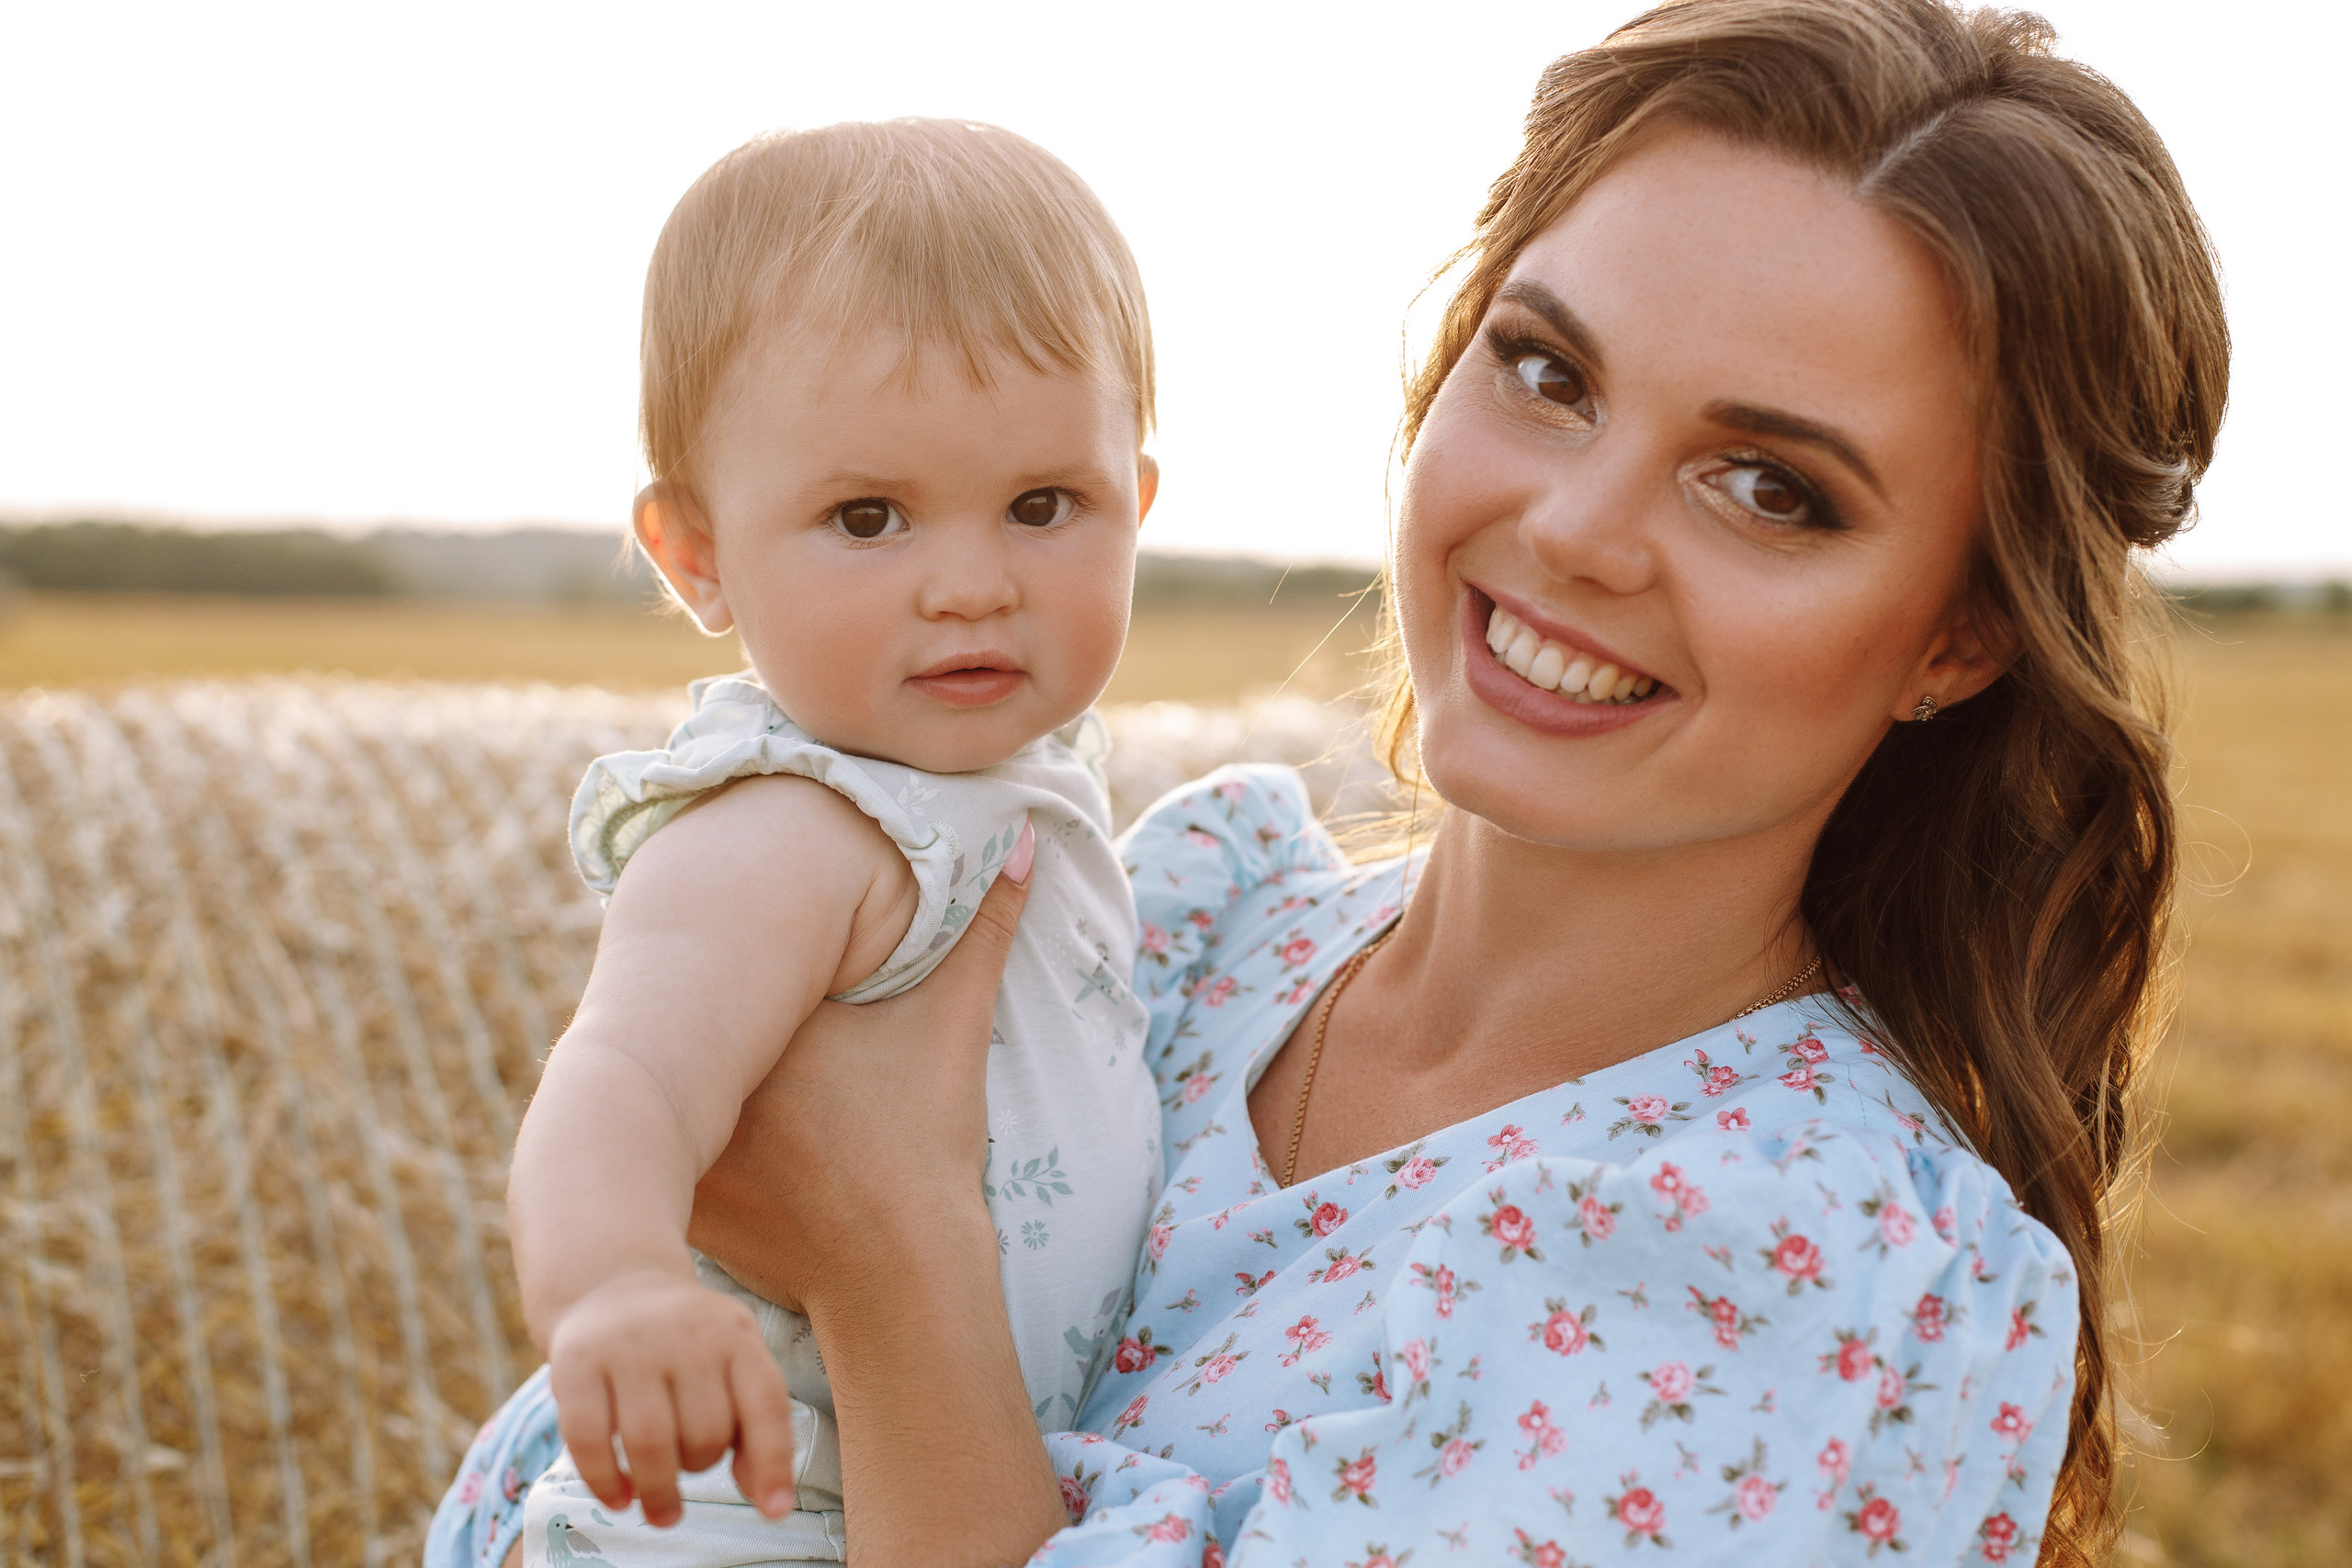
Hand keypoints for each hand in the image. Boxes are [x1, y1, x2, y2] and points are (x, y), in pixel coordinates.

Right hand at [543, 1268, 798, 1525]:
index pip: (765, 1403)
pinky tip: (619, 1498)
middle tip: (690, 1466)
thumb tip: (768, 1499)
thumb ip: (755, 1427)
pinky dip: (604, 1481)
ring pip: (649, 1441)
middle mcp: (686, 1332)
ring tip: (661, 1510)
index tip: (774, 1512)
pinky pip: (588, 1439)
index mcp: (736, 1333)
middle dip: (700, 1466)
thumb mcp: (733, 1366)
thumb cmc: (687, 1348)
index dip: (773, 1462)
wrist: (615, 1288)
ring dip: (658, 1491)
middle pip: (705, 1431)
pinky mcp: (576, 1361)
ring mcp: (627, 1344)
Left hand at [688, 820, 1034, 1315]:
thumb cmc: (925, 1141)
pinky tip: (714, 1143)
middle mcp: (711, 1075)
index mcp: (764, 1019)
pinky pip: (664, 1156)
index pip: (731, 965)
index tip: (755, 951)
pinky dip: (681, 1146)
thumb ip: (986, 928)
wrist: (901, 1270)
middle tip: (738, 1013)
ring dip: (682, 1076)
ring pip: (671, 1087)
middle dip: (706, 1011)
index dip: (743, 957)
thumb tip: (1023, 839)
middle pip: (692, 1020)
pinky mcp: (679, 1199)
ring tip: (704, 1069)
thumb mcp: (955, 1024)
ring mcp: (686, 1143)